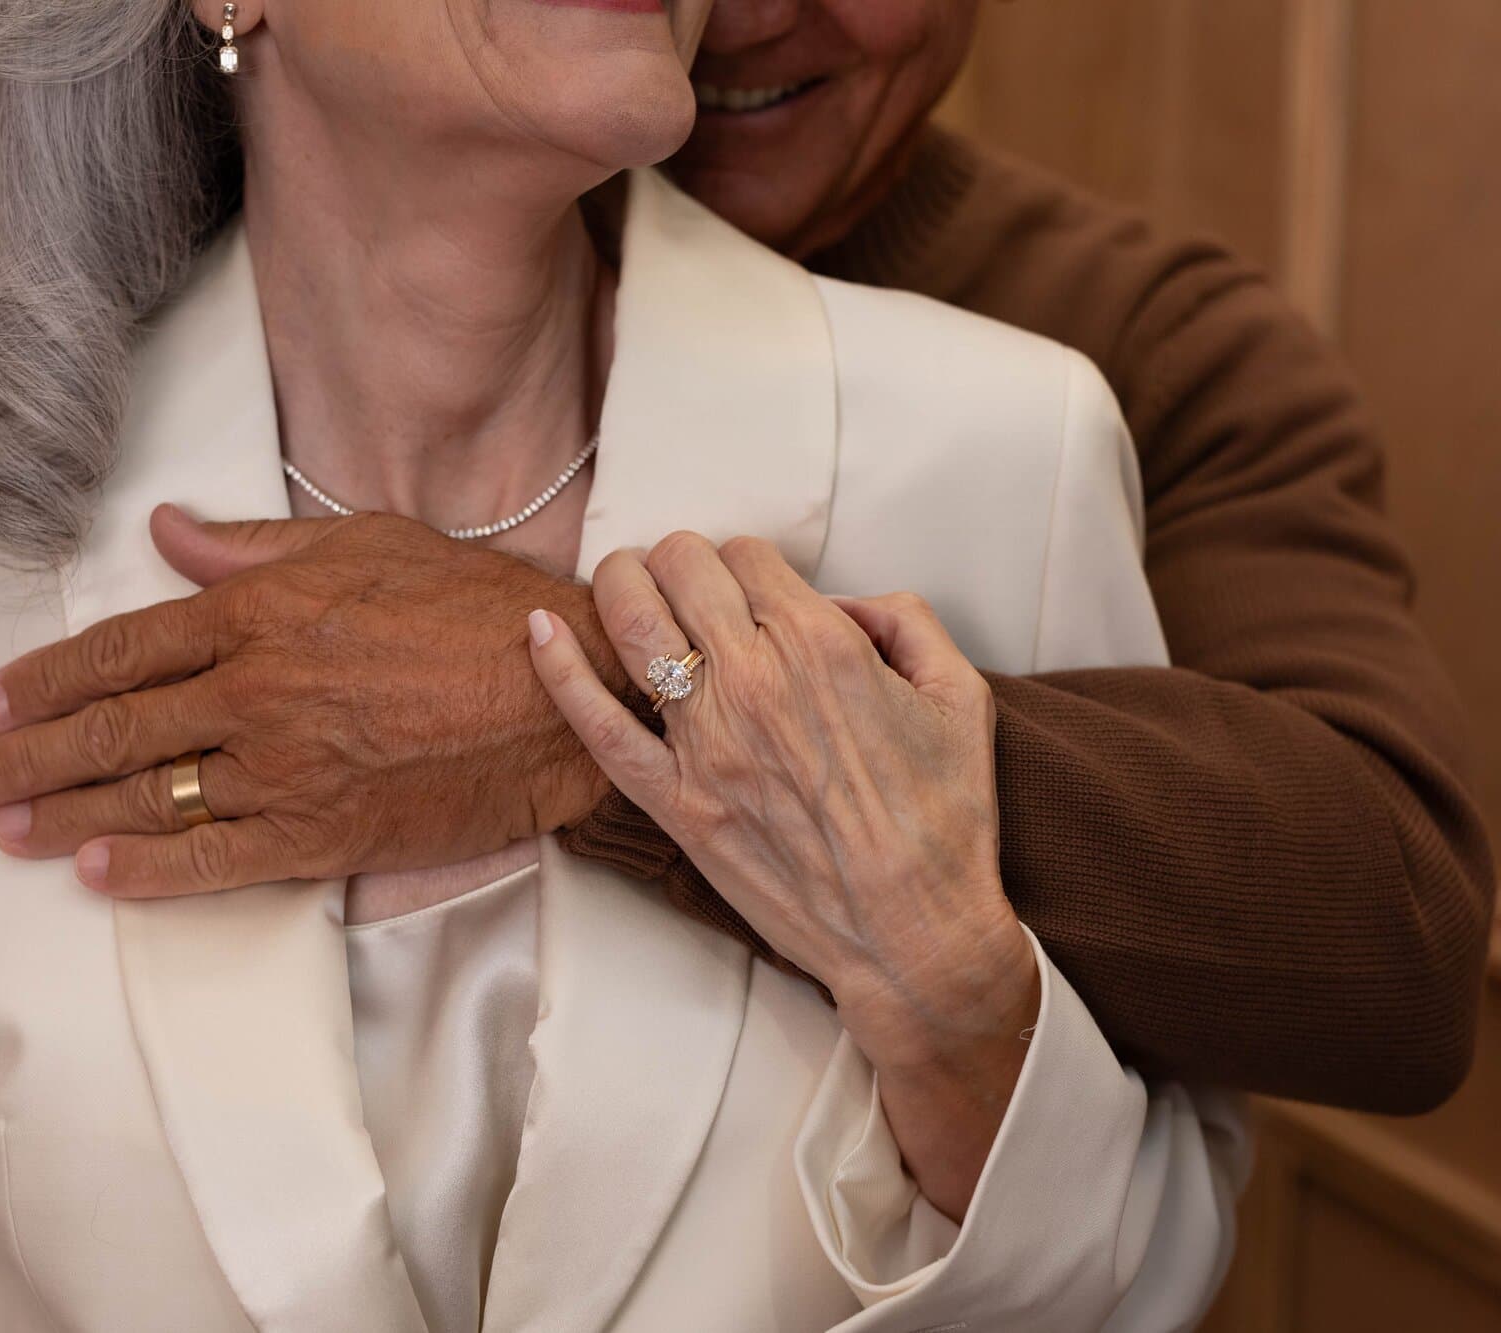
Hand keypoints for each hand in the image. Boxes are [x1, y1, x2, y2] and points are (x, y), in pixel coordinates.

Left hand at [0, 505, 625, 896]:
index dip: (47, 681)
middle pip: (115, 730)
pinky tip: (98, 873)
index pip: (123, 650)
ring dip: (64, 816)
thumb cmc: (474, 609)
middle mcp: (257, 692)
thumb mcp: (364, 543)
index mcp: (260, 614)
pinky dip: (150, 871)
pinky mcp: (325, 835)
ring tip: (8, 831)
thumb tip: (168, 534)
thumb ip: (254, 546)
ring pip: (150, 799)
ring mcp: (287, 770)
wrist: (562, 693)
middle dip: (27, 758)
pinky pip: (217, 861)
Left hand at [525, 532, 1037, 1219]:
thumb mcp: (961, 695)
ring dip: (621, 583)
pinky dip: (560, 669)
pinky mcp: (672, 800)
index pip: (747, 553)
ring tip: (626, 582)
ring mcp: (704, 740)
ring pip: (631, 618)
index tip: (752, 587)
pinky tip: (539, 630)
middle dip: (682, 560)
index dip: (748, 562)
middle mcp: (754, 679)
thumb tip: (844, 601)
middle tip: (688, 581)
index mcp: (822, 646)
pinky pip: (596, 722)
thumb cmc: (944, 820)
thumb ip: (905, 621)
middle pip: (681, 567)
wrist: (912, 935)